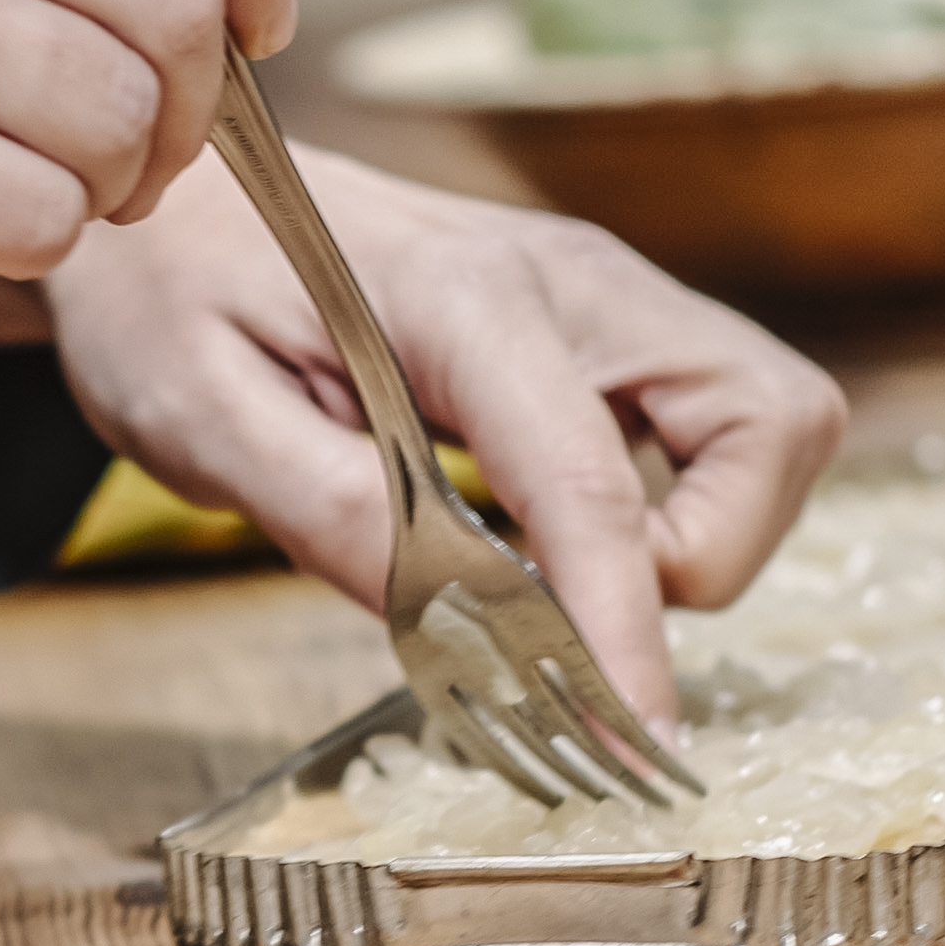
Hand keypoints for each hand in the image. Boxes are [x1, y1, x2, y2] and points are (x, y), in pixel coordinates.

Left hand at [27, 145, 844, 732]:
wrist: (176, 205)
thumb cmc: (176, 299)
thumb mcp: (200, 414)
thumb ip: (326, 512)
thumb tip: (447, 619)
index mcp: (462, 296)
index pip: (590, 478)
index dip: (622, 624)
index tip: (632, 739)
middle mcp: (573, 279)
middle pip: (768, 417)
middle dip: (708, 554)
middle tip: (568, 609)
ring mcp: (606, 298)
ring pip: (768, 421)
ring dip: (702, 532)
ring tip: (559, 574)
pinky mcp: (608, 330)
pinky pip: (714, 426)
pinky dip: (677, 505)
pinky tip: (558, 537)